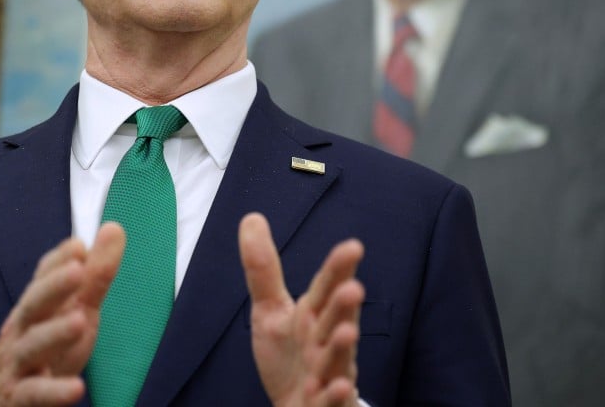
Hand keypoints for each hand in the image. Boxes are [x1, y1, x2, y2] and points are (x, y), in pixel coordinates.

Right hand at [0, 222, 125, 406]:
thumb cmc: (41, 351)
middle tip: (77, 269)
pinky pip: (35, 394)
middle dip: (53, 286)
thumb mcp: (74, 312)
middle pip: (33, 305)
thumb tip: (114, 228)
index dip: (58, 263)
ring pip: (31, 346)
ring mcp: (18, 364)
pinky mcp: (18, 398)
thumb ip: (95, 276)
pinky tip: (76, 388)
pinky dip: (54, 391)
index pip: (42, 279)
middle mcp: (22, 331)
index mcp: (35, 308)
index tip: (79, 245)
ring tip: (79, 320)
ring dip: (54, 332)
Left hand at [239, 213, 364, 406]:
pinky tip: (339, 385)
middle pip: (336, 321)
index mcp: (313, 316)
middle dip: (344, 307)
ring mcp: (328, 374)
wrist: (297, 406)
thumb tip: (251, 217)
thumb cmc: (289, 356)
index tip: (352, 247)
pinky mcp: (325, 404)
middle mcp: (326, 342)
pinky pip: (331, 400)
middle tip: (353, 288)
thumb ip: (263, 268)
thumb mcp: (270, 310)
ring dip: (342, 348)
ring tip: (346, 333)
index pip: (326, 288)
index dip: (338, 269)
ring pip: (338, 360)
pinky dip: (334, 394)